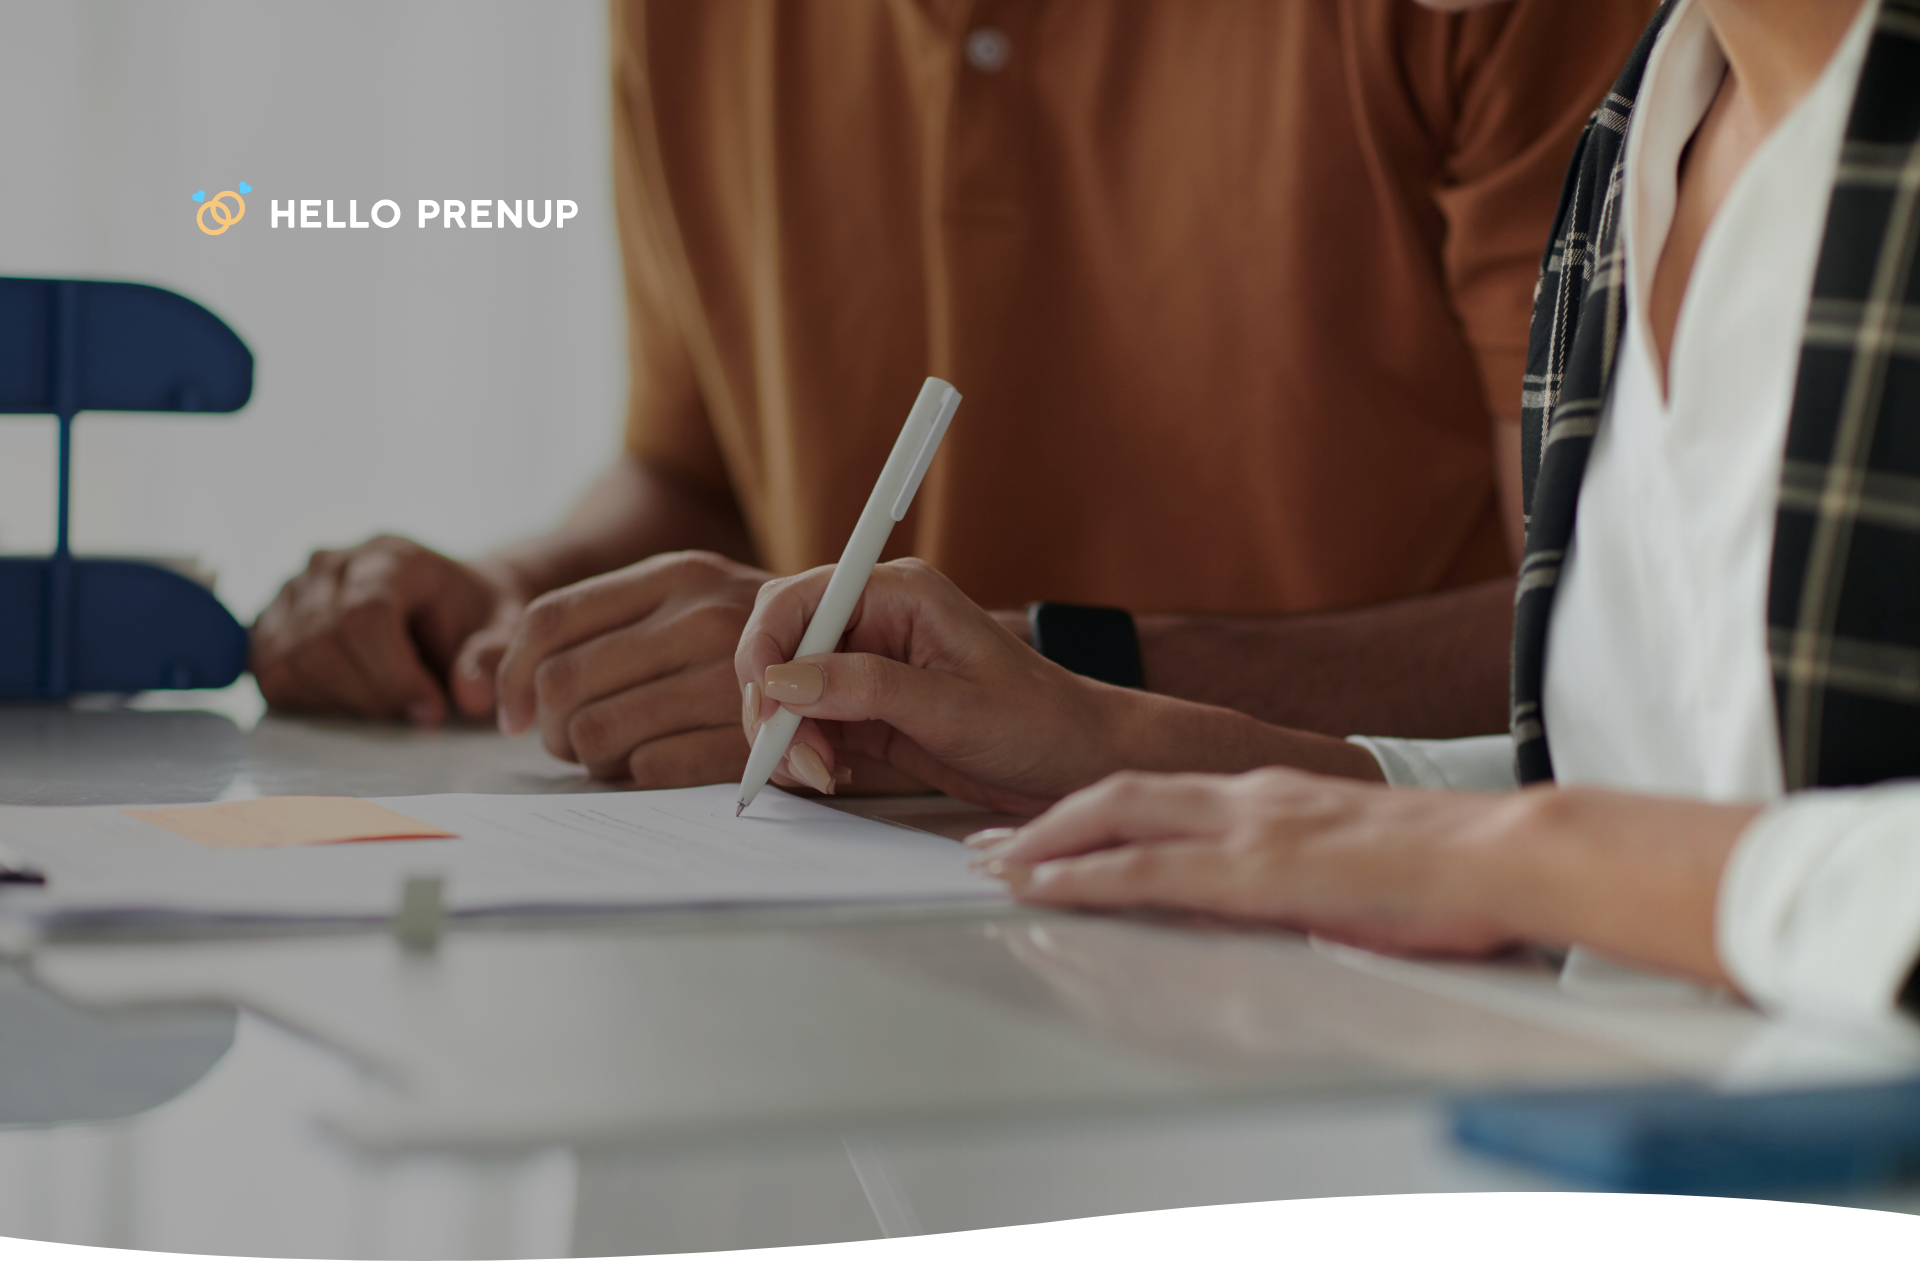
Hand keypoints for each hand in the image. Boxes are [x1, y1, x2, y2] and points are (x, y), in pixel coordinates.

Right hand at [252, 536, 524, 723]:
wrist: (447, 600)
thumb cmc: (474, 615)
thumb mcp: (504, 629)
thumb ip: (493, 657)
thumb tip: (469, 697)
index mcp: (390, 556)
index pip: (364, 615)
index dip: (394, 676)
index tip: (432, 710)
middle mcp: (330, 564)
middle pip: (320, 644)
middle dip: (371, 696)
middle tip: (414, 714)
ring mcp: (293, 591)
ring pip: (289, 663)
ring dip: (341, 703)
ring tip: (388, 704)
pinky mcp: (272, 622)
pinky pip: (271, 675)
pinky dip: (311, 701)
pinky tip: (355, 698)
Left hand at [495, 550, 769, 785]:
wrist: (885, 664)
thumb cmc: (770, 646)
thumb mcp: (694, 606)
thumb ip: (608, 625)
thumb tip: (475, 671)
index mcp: (678, 573)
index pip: (550, 620)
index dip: (509, 676)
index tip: (511, 715)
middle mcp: (702, 612)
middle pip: (562, 684)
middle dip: (551, 730)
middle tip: (571, 745)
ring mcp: (729, 673)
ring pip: (596, 734)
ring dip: (593, 761)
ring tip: (616, 759)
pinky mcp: (748, 732)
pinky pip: (650, 767)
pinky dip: (638, 778)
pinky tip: (656, 769)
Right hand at [735, 559, 1141, 814]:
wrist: (1076, 760)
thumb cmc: (1037, 722)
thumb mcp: (952, 707)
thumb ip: (867, 689)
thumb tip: (785, 682)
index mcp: (898, 594)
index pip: (799, 599)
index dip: (766, 647)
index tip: (767, 702)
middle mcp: (875, 622)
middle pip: (781, 646)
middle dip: (775, 703)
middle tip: (793, 756)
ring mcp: (868, 666)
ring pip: (789, 692)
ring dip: (789, 735)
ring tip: (822, 774)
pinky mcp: (869, 708)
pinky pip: (811, 722)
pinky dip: (805, 750)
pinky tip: (832, 774)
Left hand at [977, 768, 1528, 955]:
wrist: (1509, 854)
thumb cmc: (1453, 872)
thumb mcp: (1353, 873)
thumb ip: (1298, 883)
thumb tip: (1272, 911)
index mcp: (1273, 798)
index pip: (1162, 795)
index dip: (1094, 811)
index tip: (1047, 830)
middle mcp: (1250, 797)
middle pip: (1120, 793)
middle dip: (1047, 820)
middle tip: (991, 845)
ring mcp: (1250, 826)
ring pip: (1120, 820)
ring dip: (1050, 842)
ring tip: (997, 865)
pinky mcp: (1258, 868)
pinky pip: (1150, 870)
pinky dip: (1089, 877)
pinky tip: (1050, 890)